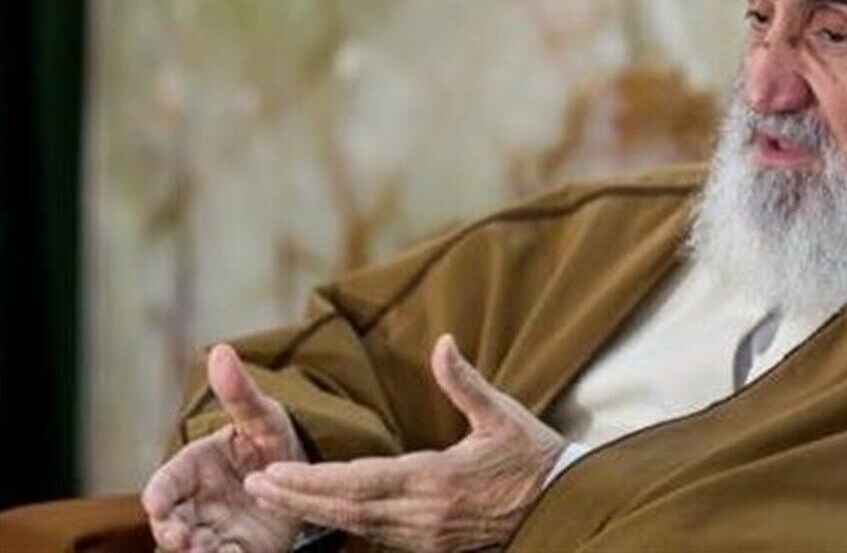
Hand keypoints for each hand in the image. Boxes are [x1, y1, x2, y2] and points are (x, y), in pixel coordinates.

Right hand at [142, 344, 306, 551]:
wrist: (299, 475)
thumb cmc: (270, 440)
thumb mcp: (263, 416)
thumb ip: (240, 392)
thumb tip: (221, 350)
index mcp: (195, 467)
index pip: (168, 481)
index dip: (159, 492)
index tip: (154, 502)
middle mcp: (196, 503)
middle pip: (171, 521)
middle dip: (170, 531)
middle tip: (179, 539)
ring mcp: (214, 531)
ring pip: (192, 548)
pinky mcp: (237, 552)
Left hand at [244, 334, 565, 552]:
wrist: (563, 504)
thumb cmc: (532, 456)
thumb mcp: (502, 413)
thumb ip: (464, 381)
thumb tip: (441, 342)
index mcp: (436, 478)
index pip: (360, 480)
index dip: (312, 479)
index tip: (272, 471)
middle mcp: (424, 514)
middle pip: (347, 509)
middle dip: (298, 499)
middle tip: (255, 486)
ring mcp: (426, 536)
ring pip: (358, 527)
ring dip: (314, 513)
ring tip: (276, 498)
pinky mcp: (432, 546)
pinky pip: (378, 536)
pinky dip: (345, 524)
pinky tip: (323, 514)